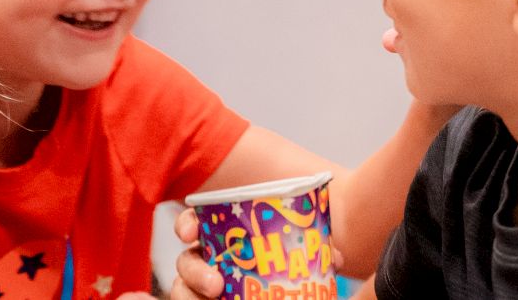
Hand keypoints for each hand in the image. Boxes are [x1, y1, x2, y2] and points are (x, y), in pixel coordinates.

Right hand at [166, 208, 345, 299]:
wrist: (293, 288)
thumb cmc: (290, 260)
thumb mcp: (302, 251)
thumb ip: (315, 250)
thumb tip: (334, 258)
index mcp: (221, 236)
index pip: (193, 224)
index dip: (186, 226)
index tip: (189, 234)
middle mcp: (206, 260)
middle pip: (186, 262)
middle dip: (195, 272)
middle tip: (216, 286)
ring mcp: (205, 285)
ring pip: (182, 291)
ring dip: (190, 298)